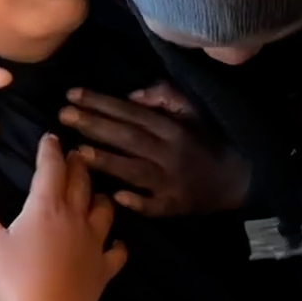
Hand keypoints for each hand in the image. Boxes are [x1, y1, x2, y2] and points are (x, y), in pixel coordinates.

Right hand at [0, 135, 125, 300]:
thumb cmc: (7, 281)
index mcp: (46, 208)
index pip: (52, 168)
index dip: (51, 149)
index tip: (51, 136)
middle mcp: (77, 219)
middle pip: (82, 182)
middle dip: (77, 164)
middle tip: (76, 153)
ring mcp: (95, 245)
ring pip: (105, 209)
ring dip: (99, 194)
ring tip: (94, 189)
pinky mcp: (104, 271)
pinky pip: (117, 250)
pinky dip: (117, 240)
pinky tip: (113, 240)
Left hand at [60, 84, 250, 216]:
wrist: (238, 179)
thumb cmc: (209, 142)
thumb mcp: (194, 111)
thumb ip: (165, 97)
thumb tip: (132, 95)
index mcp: (172, 127)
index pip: (131, 112)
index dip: (101, 103)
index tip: (72, 95)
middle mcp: (168, 151)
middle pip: (126, 137)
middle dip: (94, 125)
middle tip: (63, 116)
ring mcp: (170, 180)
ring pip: (134, 169)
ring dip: (106, 161)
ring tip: (77, 152)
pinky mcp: (174, 205)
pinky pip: (153, 205)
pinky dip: (136, 201)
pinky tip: (115, 197)